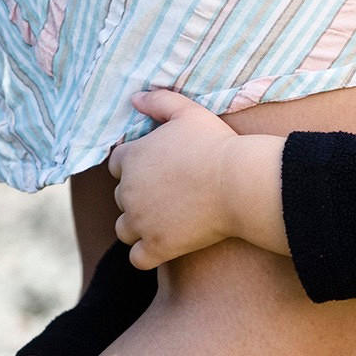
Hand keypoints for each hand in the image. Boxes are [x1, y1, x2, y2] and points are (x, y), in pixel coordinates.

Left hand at [110, 90, 288, 267]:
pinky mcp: (157, 247)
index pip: (116, 164)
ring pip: (124, 228)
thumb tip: (134, 98)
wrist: (239, 182)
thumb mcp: (188, 112)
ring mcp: (141, 221)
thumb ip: (158, 101)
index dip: (136, 166)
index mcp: (132, 157)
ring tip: (166, 220)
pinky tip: (165, 245)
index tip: (159, 169)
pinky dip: (147, 254)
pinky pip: (137, 258)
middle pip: (121, 197)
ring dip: (139, 225)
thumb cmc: (217, 144)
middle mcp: (129, 191)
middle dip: (139, 195)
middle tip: (170, 193)